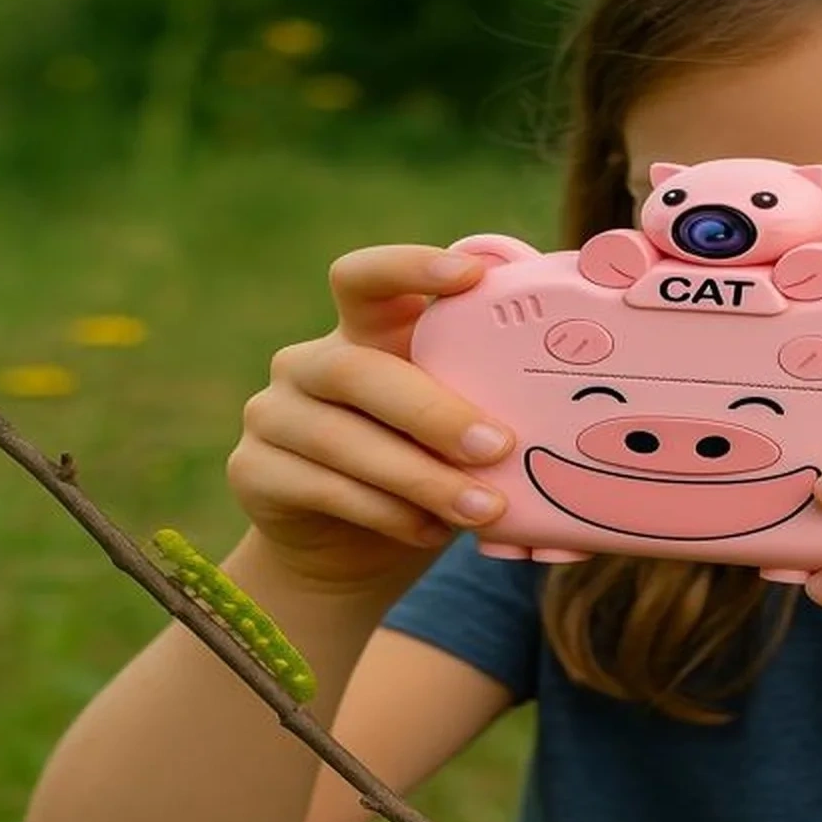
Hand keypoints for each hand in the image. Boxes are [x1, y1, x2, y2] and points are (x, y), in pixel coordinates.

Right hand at [226, 244, 514, 590]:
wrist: (349, 554)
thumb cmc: (420, 473)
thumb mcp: (452, 431)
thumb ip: (482, 402)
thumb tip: (569, 402)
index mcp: (361, 333)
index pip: (366, 278)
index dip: (409, 267)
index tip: (470, 276)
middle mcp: (310, 364)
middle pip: (357, 369)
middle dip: (432, 410)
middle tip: (498, 445)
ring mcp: (272, 415)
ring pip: (343, 440)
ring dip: (420, 477)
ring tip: (483, 507)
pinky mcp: (253, 471)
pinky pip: (324, 488)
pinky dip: (387, 513)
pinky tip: (432, 532)